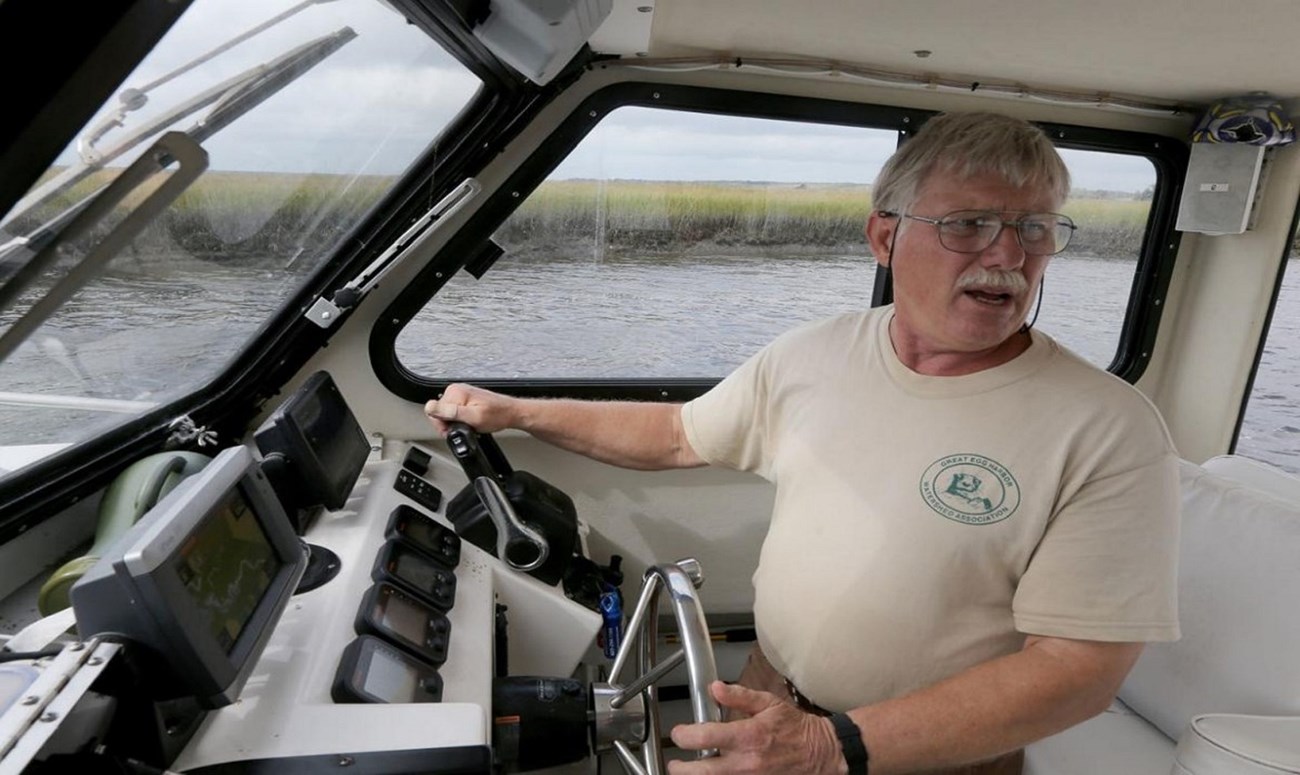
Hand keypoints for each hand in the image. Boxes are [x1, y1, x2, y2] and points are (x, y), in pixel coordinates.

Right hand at [423, 382, 517, 434]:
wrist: (511, 413)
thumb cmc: (497, 415)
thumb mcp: (473, 417)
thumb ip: (451, 412)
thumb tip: (430, 407)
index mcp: (455, 391)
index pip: (433, 411)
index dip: (443, 425)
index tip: (455, 430)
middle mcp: (456, 390)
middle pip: (439, 412)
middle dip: (450, 424)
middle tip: (466, 428)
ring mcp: (460, 394)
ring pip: (446, 414)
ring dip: (456, 423)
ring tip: (470, 424)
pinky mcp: (465, 399)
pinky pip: (454, 412)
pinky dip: (460, 420)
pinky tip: (471, 421)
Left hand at [667, 681, 843, 773]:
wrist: (820, 753)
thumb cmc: (795, 728)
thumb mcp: (768, 704)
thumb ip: (739, 697)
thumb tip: (715, 688)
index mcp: (748, 736)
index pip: (705, 737)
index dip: (684, 735)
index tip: (678, 734)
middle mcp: (746, 762)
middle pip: (702, 772)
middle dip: (681, 769)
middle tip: (674, 764)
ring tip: (691, 771)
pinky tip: (714, 774)